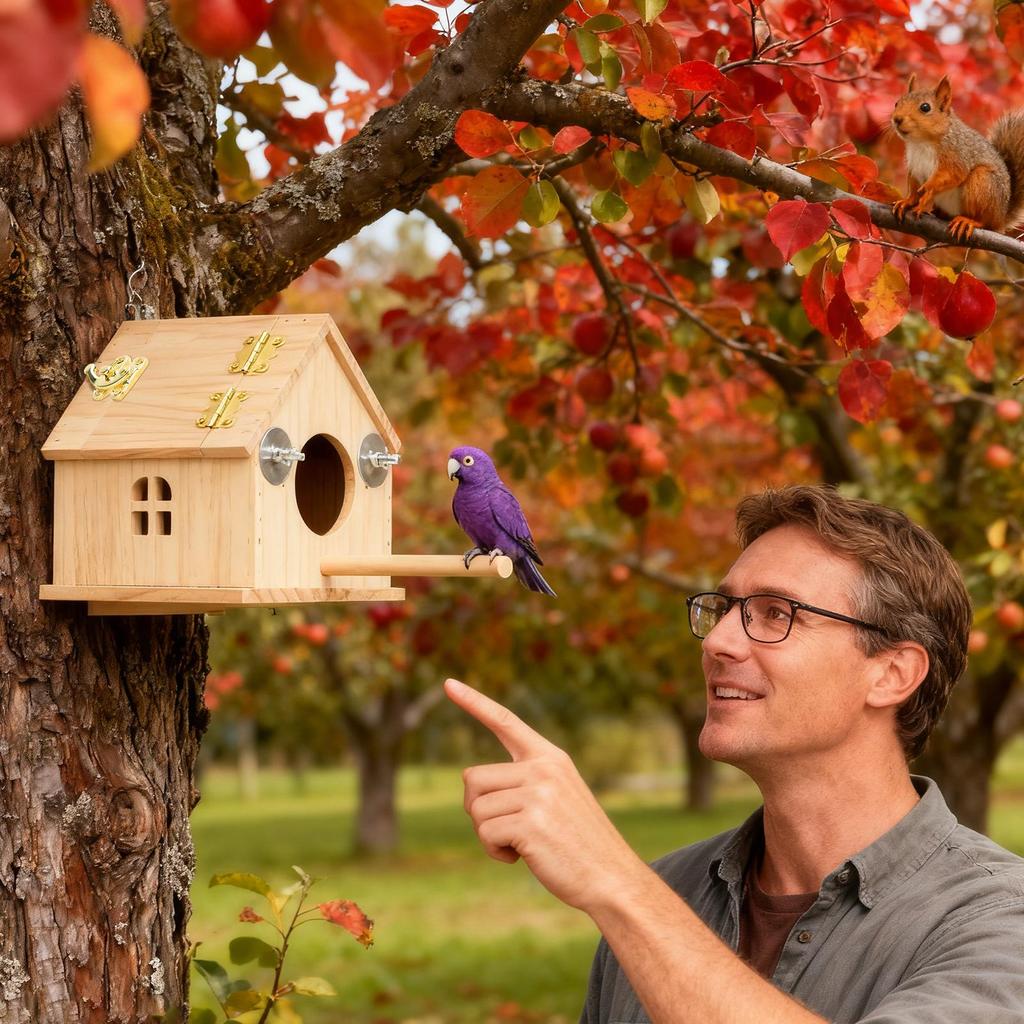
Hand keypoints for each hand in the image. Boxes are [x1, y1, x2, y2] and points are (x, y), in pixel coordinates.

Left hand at [444, 677, 644, 913]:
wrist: (610, 877)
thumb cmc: (577, 842)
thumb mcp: (557, 797)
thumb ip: (523, 781)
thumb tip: (470, 784)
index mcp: (550, 758)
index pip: (505, 721)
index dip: (474, 702)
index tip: (448, 684)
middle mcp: (543, 769)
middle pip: (473, 778)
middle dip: (478, 808)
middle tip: (509, 828)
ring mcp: (538, 794)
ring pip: (475, 809)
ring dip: (488, 834)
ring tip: (521, 844)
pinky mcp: (530, 823)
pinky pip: (485, 833)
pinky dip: (494, 852)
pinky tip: (522, 858)